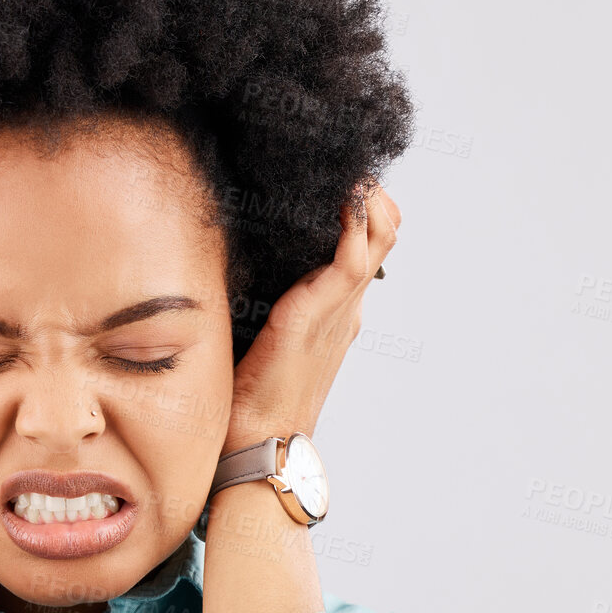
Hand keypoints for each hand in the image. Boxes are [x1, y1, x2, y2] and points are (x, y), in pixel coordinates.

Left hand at [225, 178, 400, 448]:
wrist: (258, 443)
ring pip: (376, 240)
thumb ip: (260, 306)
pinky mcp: (316, 316)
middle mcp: (345, 310)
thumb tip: (229, 275)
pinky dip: (354, 223)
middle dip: (372, 197)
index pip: (364, 250)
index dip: (361, 212)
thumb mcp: (260, 339)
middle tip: (345, 170)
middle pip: (382, 237)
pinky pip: (350, 259)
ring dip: (368, 201)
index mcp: (336, 316)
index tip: (338, 183)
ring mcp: (338, 312)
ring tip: (349, 173)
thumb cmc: (249, 401)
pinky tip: (346, 198)